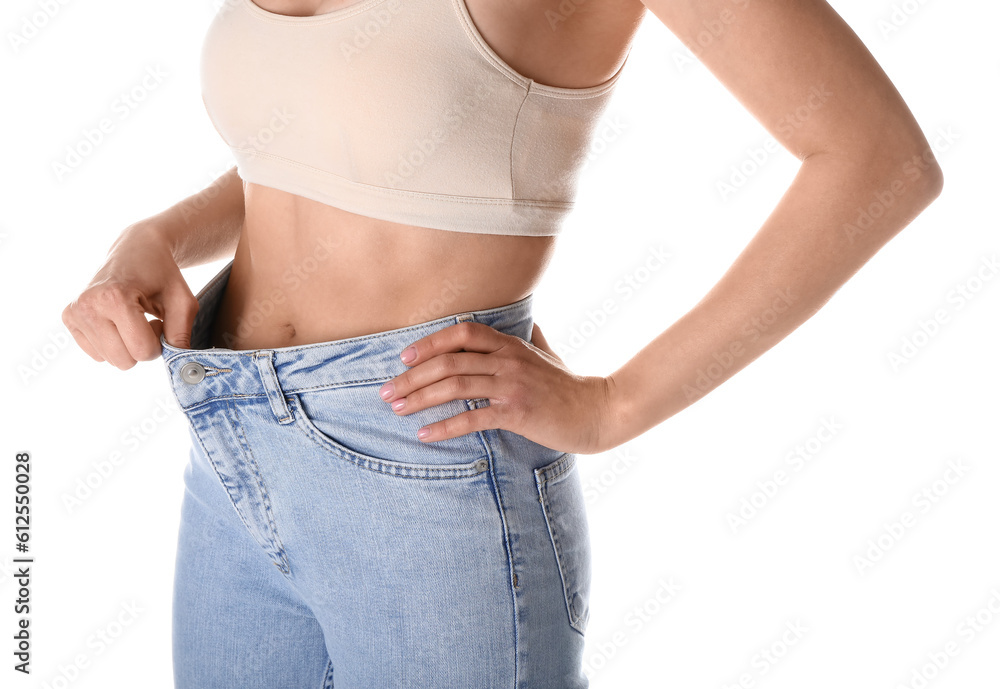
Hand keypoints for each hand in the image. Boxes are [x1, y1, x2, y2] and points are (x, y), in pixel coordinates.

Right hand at [62, 224, 198, 369]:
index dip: (159, 343)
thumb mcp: (183, 302)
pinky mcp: (68, 317)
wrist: (137, 249)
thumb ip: (181, 335)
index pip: (142, 351)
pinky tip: (117, 321)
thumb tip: (181, 368)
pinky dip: (111, 343)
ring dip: (127, 345)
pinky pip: (96, 354)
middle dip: (142, 347)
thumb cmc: (162, 275)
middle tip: (146, 320)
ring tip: (132, 318)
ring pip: (109, 360)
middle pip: (124, 361)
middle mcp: (88, 306)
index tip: (158, 320)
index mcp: (115, 298)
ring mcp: (75, 312)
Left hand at [378, 320, 618, 454]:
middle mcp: (507, 359)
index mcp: (510, 344)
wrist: (598, 411)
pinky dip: (444, 427)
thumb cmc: (569, 386)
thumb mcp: (549, 354)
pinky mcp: (517, 412)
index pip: (461, 332)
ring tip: (397, 410)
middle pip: (448, 361)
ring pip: (454, 386)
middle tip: (387, 392)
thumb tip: (530, 320)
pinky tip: (425, 434)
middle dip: (411, 377)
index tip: (404, 358)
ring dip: (419, 398)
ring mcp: (512, 385)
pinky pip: (471, 418)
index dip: (429, 343)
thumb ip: (533, 337)